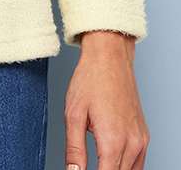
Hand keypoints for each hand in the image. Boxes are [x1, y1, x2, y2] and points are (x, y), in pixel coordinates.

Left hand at [64, 31, 149, 169]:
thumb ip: (74, 149)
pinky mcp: (143, 135)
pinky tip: (110, 161)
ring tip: (97, 162)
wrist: (110, 58)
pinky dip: (125, 167)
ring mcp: (141, 140)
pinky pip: (138, 163)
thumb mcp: (73, 114)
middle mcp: (132, 143)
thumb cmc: (90, 80)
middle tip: (82, 166)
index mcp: (113, 140)